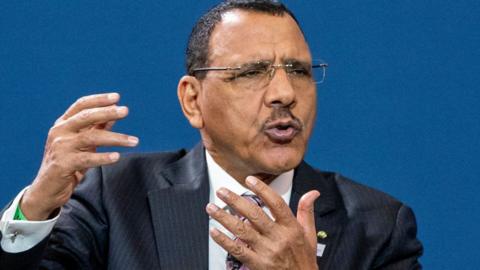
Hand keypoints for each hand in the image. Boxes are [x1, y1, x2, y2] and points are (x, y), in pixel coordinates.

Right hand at [21, 93, 138, 219]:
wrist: (47, 189)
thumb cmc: (68, 162)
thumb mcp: (83, 143)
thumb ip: (96, 128)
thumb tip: (114, 113)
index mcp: (63, 123)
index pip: (81, 105)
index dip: (99, 100)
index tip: (117, 97)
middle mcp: (60, 132)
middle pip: (85, 117)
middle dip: (107, 112)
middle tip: (125, 111)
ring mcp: (60, 147)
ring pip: (91, 137)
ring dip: (115, 139)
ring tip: (134, 141)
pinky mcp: (62, 164)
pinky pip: (87, 159)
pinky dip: (103, 158)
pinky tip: (117, 157)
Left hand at [206, 176, 319, 269]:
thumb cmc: (304, 260)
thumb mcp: (310, 235)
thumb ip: (307, 211)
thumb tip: (312, 192)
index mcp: (291, 228)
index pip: (276, 203)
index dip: (262, 190)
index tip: (249, 180)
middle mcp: (279, 238)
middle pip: (254, 214)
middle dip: (235, 201)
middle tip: (222, 191)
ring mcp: (267, 252)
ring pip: (242, 230)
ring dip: (224, 218)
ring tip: (211, 208)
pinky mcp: (257, 264)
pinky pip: (237, 250)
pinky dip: (224, 240)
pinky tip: (214, 231)